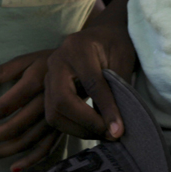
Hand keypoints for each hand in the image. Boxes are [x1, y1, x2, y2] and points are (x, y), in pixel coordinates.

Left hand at [0, 50, 61, 171]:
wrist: (88, 71)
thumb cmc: (52, 62)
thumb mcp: (28, 60)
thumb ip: (2, 70)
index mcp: (34, 85)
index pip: (3, 106)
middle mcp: (45, 105)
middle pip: (12, 127)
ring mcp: (55, 120)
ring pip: (26, 142)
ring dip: (2, 152)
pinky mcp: (62, 130)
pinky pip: (46, 150)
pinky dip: (30, 160)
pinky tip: (13, 168)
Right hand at [43, 18, 136, 140]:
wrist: (100, 37)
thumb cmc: (114, 46)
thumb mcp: (123, 60)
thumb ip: (119, 88)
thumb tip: (116, 126)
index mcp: (78, 48)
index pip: (91, 83)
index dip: (106, 109)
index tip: (118, 130)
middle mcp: (57, 61)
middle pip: (63, 100)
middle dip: (87, 123)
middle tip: (110, 134)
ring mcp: (48, 76)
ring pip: (54, 113)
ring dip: (79, 130)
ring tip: (103, 134)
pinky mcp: (48, 90)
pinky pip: (54, 116)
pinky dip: (73, 128)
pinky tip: (92, 130)